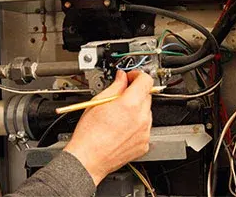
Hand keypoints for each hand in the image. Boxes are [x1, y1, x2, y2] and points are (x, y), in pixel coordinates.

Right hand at [63, 70, 153, 184]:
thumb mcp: (98, 102)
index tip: (130, 77)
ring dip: (135, 110)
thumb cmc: (89, 135)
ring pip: (146, 112)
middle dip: (135, 93)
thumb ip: (115, 86)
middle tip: (120, 97)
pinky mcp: (144, 144)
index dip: (137, 75)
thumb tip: (121, 78)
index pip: (146, 80)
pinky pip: (144, 128)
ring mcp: (144, 132)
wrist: (89, 159)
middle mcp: (142, 118)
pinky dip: (135, 126)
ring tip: (117, 117)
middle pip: (146, 95)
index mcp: (131, 104)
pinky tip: (120, 129)